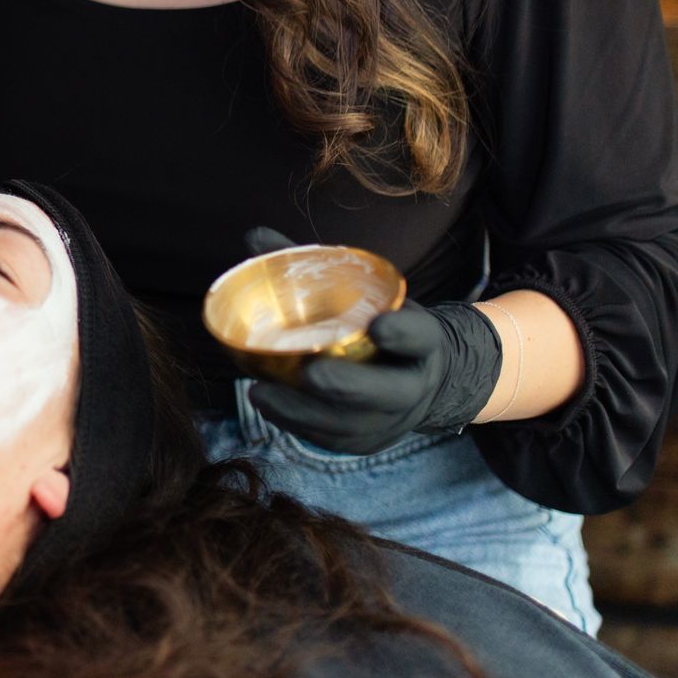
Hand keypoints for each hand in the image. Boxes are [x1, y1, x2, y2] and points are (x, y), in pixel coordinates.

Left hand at [240, 228, 503, 454]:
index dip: (403, 333)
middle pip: (389, 392)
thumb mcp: (367, 294)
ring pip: (355, 424)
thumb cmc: (379, 322)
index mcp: (423, 341)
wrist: (422, 376)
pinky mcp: (370, 440)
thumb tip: (255, 237)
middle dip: (350, 386)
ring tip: (262, 393)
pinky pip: (337, 440)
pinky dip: (301, 426)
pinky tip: (268, 407)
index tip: (379, 325)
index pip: (420, 336)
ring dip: (307, 413)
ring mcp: (394, 418)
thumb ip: (315, 265)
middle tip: (312, 374)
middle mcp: (414, 383)